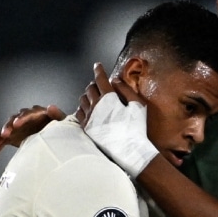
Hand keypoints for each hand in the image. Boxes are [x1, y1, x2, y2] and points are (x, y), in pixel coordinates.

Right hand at [0, 105, 65, 159]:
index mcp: (35, 113)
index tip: (16, 124)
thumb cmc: (60, 127)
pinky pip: (2, 142)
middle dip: (7, 127)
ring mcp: (17, 127)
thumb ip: (57, 115)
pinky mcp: (12, 136)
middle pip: (12, 121)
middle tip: (4, 134)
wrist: (55, 137)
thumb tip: (50, 107)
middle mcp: (23, 118)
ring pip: (5, 131)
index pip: (26, 114)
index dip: (21, 119)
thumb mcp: (61, 121)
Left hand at [83, 63, 158, 177]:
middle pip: (90, 88)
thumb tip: (115, 80)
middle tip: (99, 84)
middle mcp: (96, 106)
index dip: (99, 70)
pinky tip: (87, 109)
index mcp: (108, 98)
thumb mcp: (138, 106)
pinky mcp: (86, 128)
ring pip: (82, 99)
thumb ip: (126, 90)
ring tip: (93, 96)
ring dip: (88, 95)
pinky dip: (82, 107)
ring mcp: (89, 118)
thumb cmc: (137, 129)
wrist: (129, 151)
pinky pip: (78, 113)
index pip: (100, 79)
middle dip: (94, 83)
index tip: (98, 65)